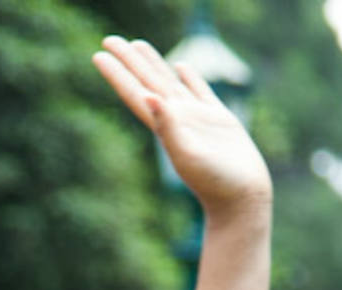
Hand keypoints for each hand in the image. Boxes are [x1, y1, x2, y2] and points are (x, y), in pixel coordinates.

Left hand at [93, 36, 270, 214]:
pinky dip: (190, 77)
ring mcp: (197, 118)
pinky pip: (200, 91)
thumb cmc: (214, 182)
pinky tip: (181, 66)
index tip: (99, 54)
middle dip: (130, 61)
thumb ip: (168, 126)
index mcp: (164, 126)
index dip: (117, 74)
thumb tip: (148, 97)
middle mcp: (176, 119)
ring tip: (139, 45)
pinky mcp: (218, 119)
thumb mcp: (187, 154)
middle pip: (148, 82)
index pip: (134, 93)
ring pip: (170, 82)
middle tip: (110, 39)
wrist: (242, 198)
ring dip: (154, 64)